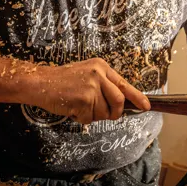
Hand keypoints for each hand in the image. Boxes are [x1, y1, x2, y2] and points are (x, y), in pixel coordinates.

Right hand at [32, 57, 149, 124]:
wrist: (40, 82)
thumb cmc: (62, 81)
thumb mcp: (86, 75)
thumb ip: (103, 85)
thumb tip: (119, 104)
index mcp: (101, 66)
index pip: (124, 84)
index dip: (137, 97)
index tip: (146, 106)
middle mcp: (99, 74)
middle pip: (119, 101)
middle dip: (115, 113)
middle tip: (107, 115)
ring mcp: (91, 86)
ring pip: (104, 112)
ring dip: (93, 116)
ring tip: (79, 106)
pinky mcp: (83, 99)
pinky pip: (89, 118)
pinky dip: (81, 118)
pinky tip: (72, 108)